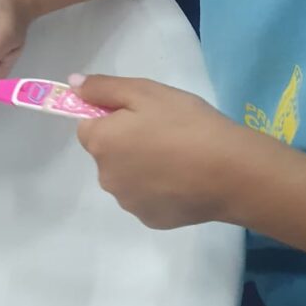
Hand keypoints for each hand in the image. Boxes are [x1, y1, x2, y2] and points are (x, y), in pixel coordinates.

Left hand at [72, 75, 245, 228]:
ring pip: (126, 176)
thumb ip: (103, 88)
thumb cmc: (186, 124)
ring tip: (178, 155)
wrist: (232, 172)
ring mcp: (129, 203)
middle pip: (107, 153)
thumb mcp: (145, 92)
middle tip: (164, 130)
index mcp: (101, 143)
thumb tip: (72, 86)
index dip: (112, 115)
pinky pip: (146, 197)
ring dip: (141, 166)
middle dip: (126, 141)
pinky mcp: (151, 220)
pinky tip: (183, 179)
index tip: (142, 113)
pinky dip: (158, 188)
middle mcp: (106, 177)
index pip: (88, 125)